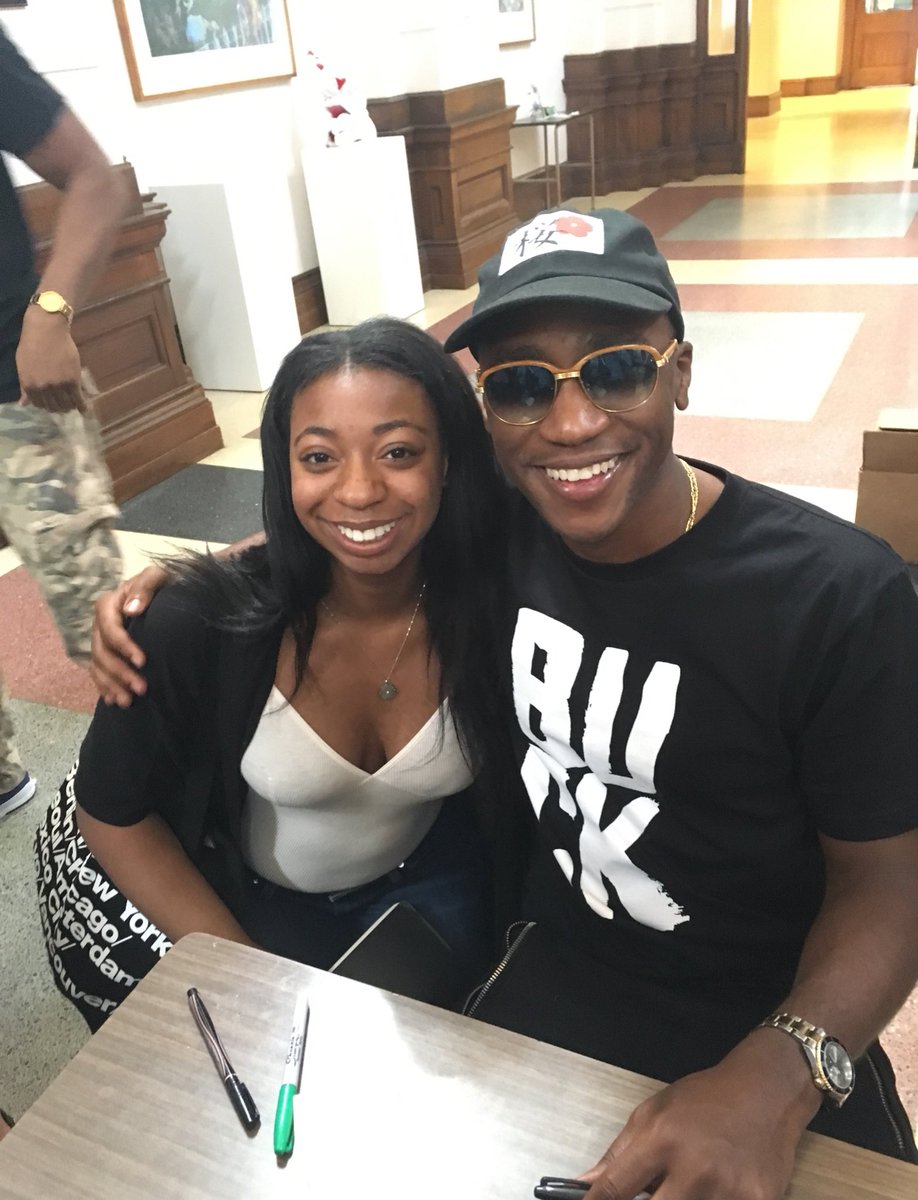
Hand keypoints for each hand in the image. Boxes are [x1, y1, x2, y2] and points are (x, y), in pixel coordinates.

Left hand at [16, 308, 84, 411]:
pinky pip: (78, 399)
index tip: (52, 405)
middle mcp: (44, 389)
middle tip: (64, 406)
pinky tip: (84, 409)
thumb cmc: (32, 344)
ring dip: (70, 407)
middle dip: (59, 408)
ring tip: (73, 405)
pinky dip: (82, 406)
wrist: (46, 330)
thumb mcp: (23, 366)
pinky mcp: (72, 381)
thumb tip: (24, 403)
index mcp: (30, 386)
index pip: (39, 405)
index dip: (47, 406)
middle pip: (54, 407)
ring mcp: (59, 386)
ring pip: (66, 404)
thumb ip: (24, 386)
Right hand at [89, 564, 171, 705]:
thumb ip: (145, 587)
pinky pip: (99, 671)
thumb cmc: (162, 582)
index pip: (109, 628)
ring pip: (98, 665)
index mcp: (109, 604)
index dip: (123, 646)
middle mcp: (101, 623)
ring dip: (111, 685)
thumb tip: (131, 609)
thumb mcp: (156, 576)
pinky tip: (113, 700)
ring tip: (127, 702)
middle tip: (141, 689)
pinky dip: (105, 687)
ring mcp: (102, 639)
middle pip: (102, 651)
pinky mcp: (108, 652)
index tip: (142, 661)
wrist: (165, 592)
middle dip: (119, 672)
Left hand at [580, 1035, 819, 1199]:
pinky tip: (713, 1190)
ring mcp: (728, 1190)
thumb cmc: (707, 1098)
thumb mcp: (655, 1110)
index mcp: (662, 1139)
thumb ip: (619, 1152)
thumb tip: (586, 1183)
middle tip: (648, 1195)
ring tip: (684, 1184)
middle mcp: (694, 1167)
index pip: (616, 1188)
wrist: (767, 1091)